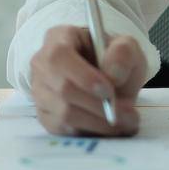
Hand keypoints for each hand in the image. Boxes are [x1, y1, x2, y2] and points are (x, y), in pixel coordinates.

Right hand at [29, 24, 146, 136]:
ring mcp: (40, 91)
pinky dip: (90, 131)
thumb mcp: (128, 47)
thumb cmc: (113, 59)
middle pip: (62, 89)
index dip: (83, 76)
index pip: (60, 56)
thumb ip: (124, 52)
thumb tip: (113, 74)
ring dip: (98, 122)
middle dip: (98, 105)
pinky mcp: (44, 115)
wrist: (110, 80)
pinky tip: (110, 128)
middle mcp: (42, 64)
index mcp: (59, 38)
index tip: (109, 91)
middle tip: (128, 113)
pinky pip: (63, 129)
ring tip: (127, 122)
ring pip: (64, 113)